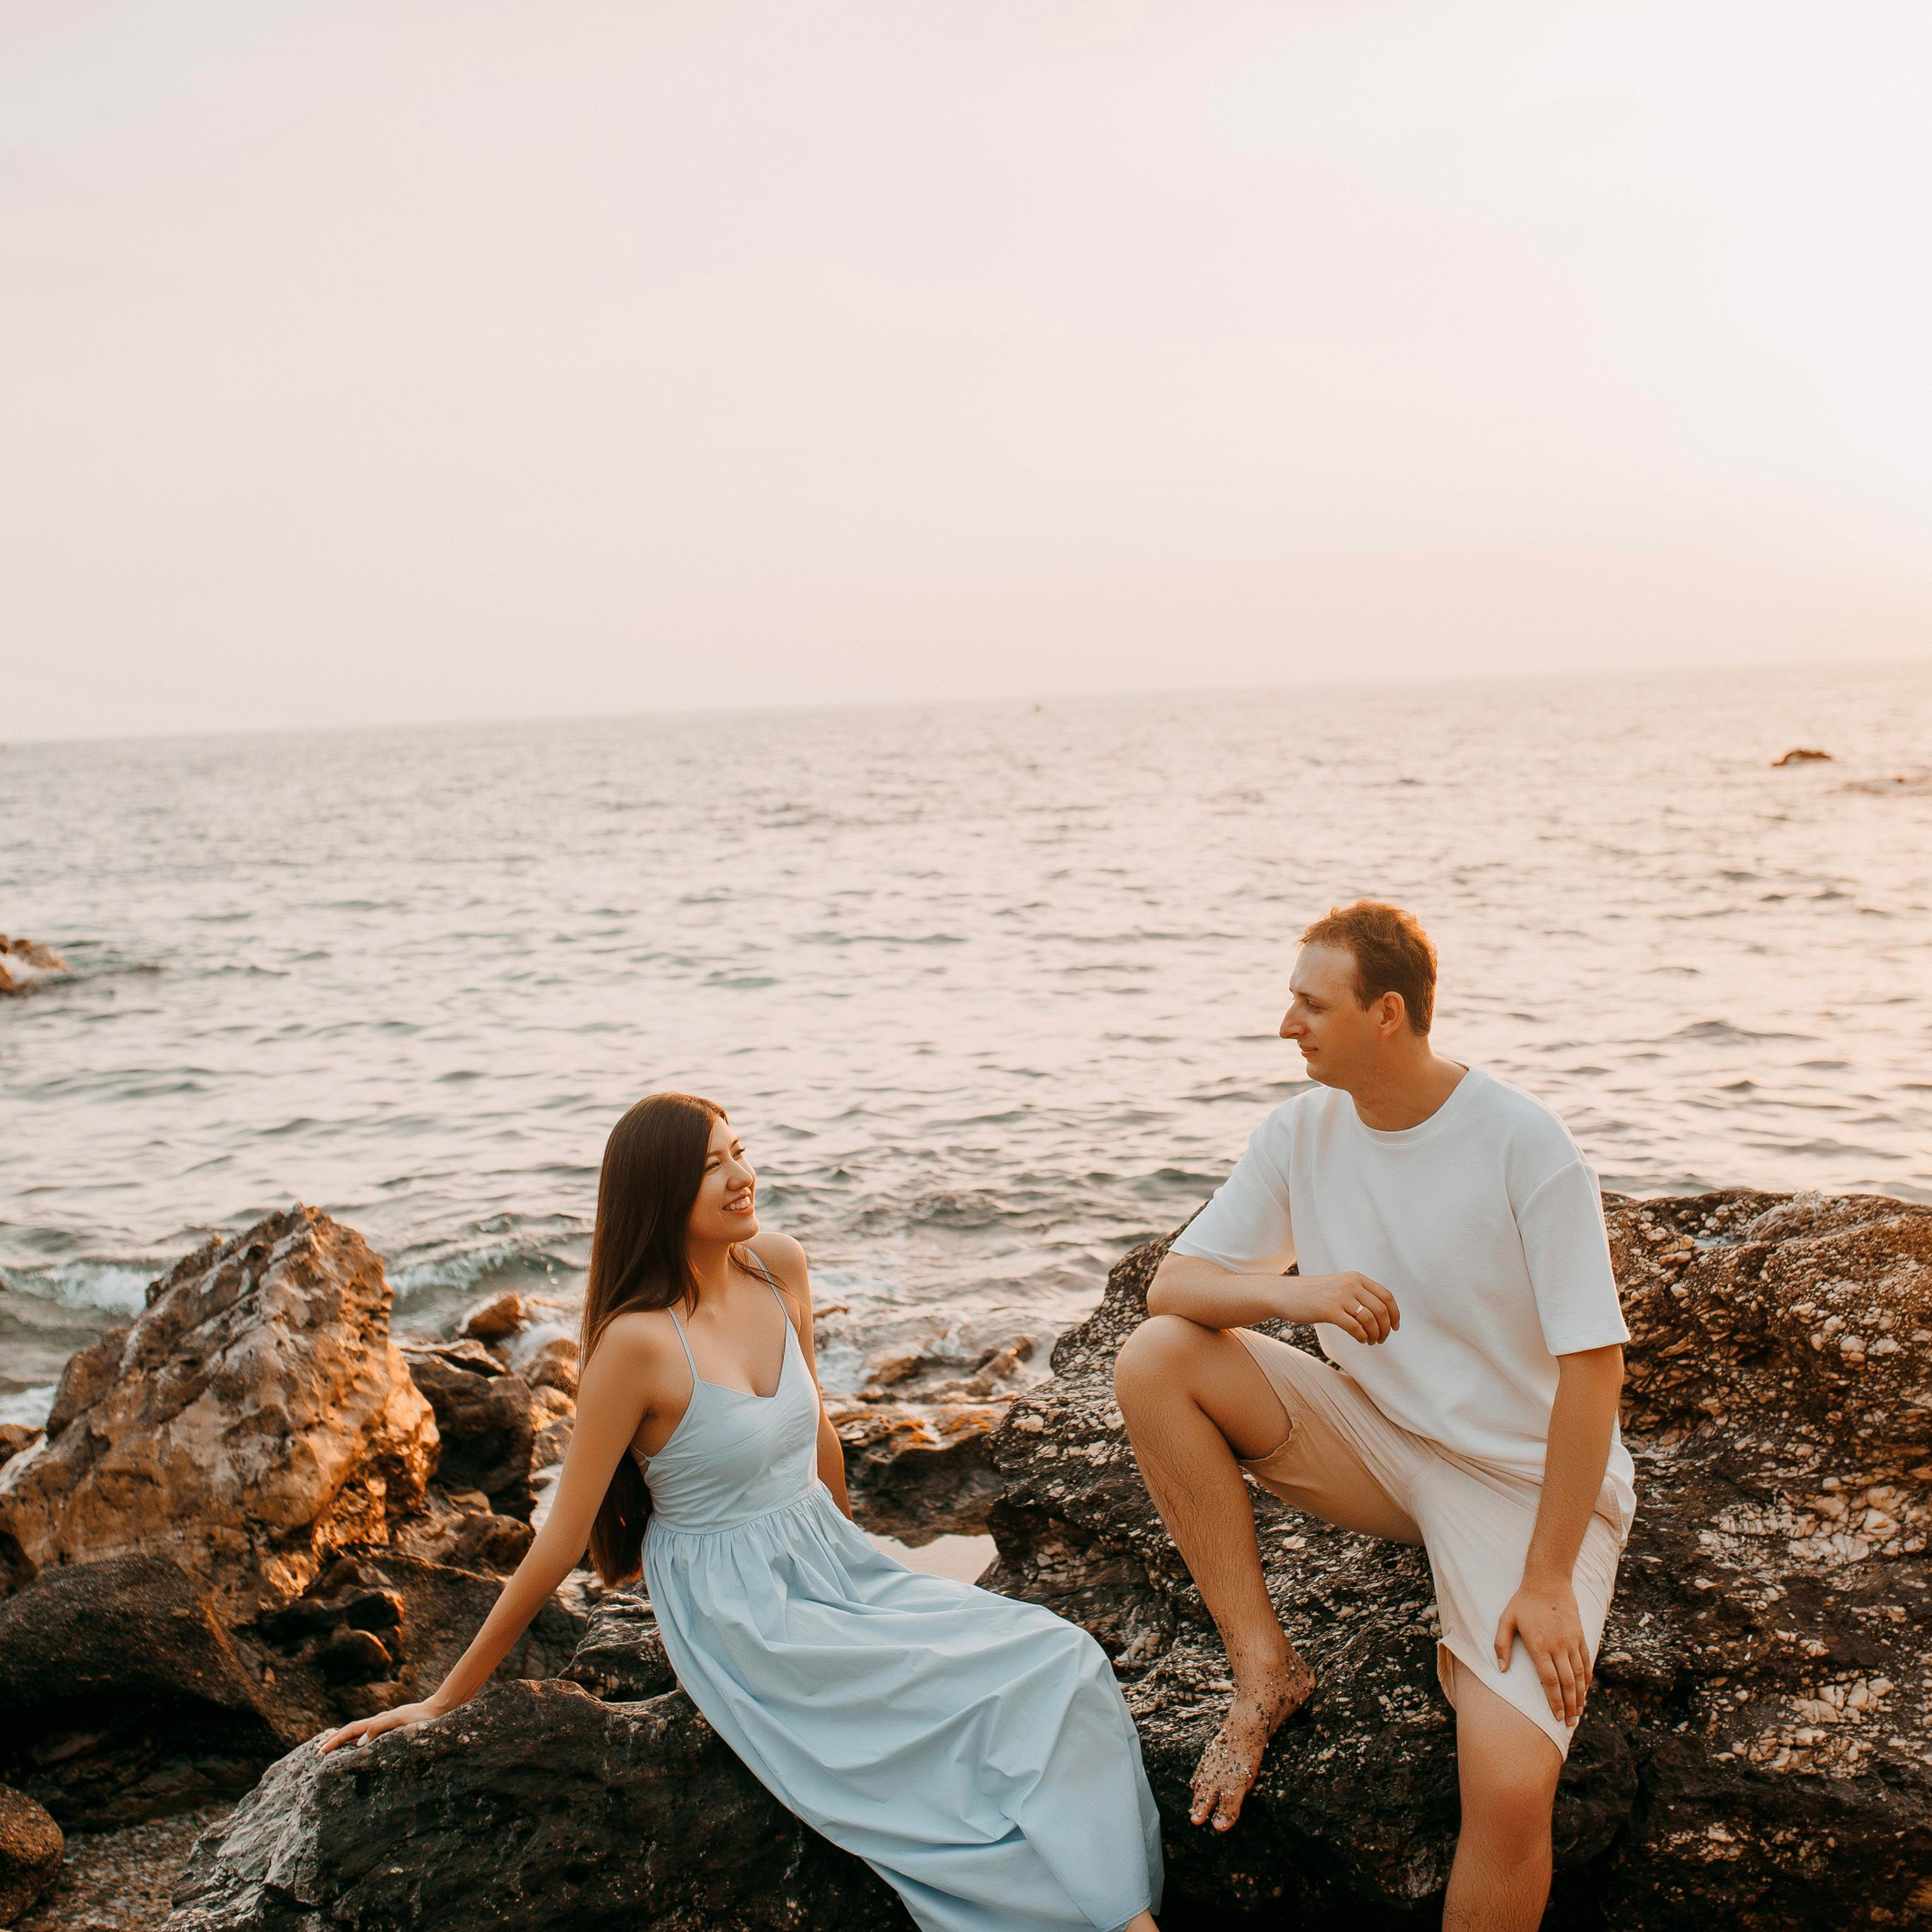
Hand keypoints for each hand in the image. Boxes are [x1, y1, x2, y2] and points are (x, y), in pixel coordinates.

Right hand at [316, 1698, 448, 1753]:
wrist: (439, 1711)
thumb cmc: (421, 1719)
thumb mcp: (399, 1722)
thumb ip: (379, 1729)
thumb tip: (359, 1743)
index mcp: (378, 1721)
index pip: (351, 1731)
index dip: (335, 1741)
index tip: (320, 1751)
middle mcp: (379, 1721)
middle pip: (351, 1730)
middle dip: (334, 1739)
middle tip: (318, 1750)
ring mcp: (385, 1724)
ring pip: (359, 1731)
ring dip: (344, 1739)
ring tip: (331, 1745)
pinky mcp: (393, 1728)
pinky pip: (369, 1734)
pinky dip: (357, 1739)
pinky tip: (358, 1745)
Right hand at [1282, 1272, 1398, 1344]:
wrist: (1285, 1293)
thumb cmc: (1312, 1293)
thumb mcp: (1339, 1285)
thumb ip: (1358, 1293)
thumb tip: (1381, 1314)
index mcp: (1356, 1277)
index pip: (1386, 1296)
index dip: (1395, 1314)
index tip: (1394, 1327)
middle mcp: (1351, 1284)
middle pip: (1381, 1309)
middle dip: (1386, 1328)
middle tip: (1382, 1338)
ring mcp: (1340, 1296)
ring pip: (1370, 1319)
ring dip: (1375, 1334)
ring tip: (1371, 1341)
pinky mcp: (1329, 1310)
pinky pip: (1355, 1327)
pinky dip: (1362, 1336)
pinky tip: (1360, 1340)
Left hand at [1495, 1578, 1590, 1723]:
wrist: (1547, 1582)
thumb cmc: (1523, 1602)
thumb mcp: (1505, 1620)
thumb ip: (1501, 1645)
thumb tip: (1501, 1669)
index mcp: (1539, 1646)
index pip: (1549, 1681)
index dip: (1554, 1701)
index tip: (1557, 1717)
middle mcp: (1558, 1646)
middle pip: (1567, 1683)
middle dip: (1569, 1706)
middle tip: (1570, 1722)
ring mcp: (1571, 1641)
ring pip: (1579, 1675)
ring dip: (1580, 1696)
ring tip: (1579, 1713)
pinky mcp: (1580, 1636)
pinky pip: (1586, 1661)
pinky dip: (1587, 1678)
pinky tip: (1585, 1690)